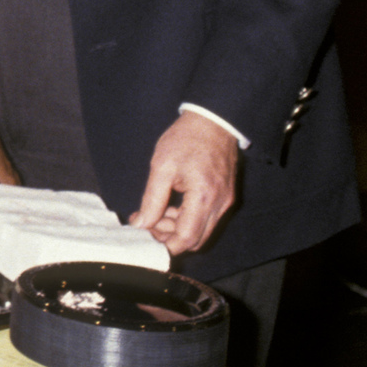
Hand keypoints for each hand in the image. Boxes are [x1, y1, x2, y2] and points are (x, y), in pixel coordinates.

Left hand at [129, 110, 239, 254]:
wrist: (212, 121)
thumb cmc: (186, 139)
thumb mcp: (162, 166)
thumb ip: (152, 199)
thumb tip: (141, 224)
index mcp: (204, 197)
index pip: (186, 238)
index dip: (165, 244)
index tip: (145, 239)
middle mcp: (220, 204)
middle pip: (195, 239)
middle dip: (169, 237)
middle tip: (146, 222)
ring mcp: (225, 201)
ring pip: (201, 230)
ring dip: (177, 228)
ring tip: (154, 211)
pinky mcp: (225, 197)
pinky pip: (206, 218)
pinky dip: (188, 218)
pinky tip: (169, 205)